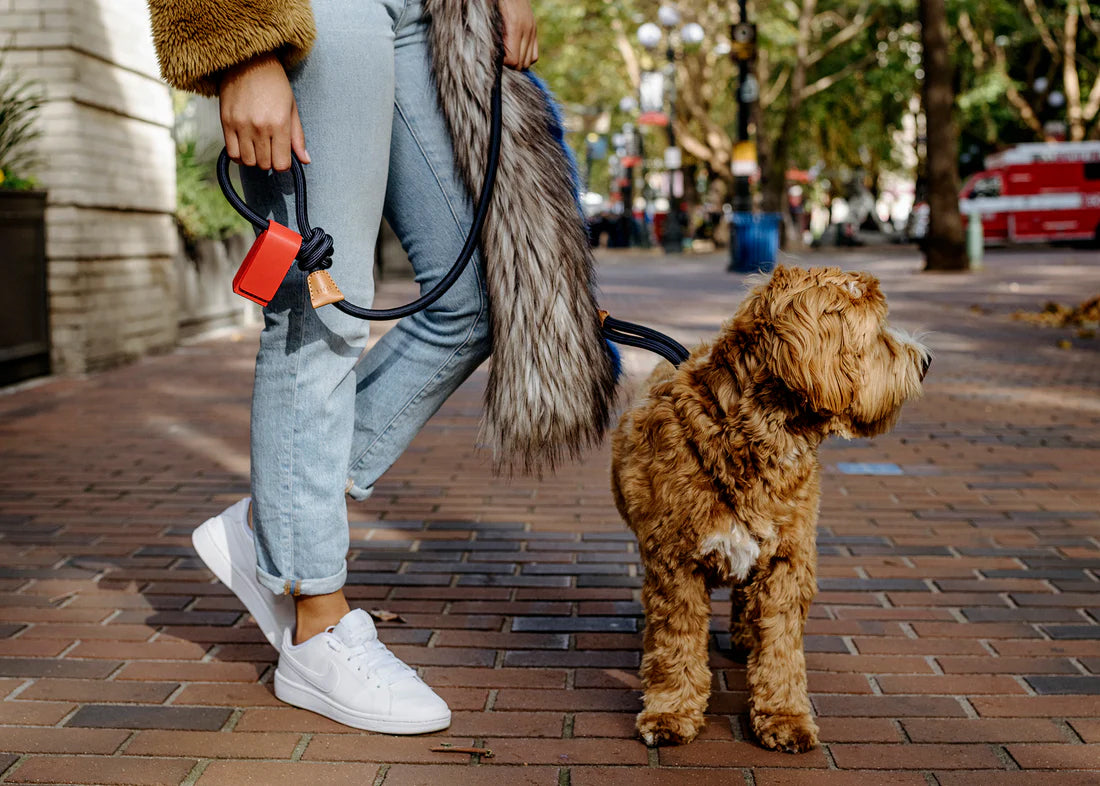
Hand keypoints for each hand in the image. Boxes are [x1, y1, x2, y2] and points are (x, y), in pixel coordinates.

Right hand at [218, 53, 309, 170]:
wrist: (249, 61)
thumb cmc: (275, 84)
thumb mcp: (292, 109)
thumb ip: (298, 137)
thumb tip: (305, 160)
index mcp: (279, 124)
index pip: (281, 164)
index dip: (283, 165)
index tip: (283, 157)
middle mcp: (260, 127)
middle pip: (264, 164)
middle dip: (269, 161)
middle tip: (270, 150)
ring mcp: (241, 125)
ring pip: (248, 162)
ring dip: (254, 159)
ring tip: (258, 148)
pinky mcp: (226, 122)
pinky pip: (232, 153)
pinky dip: (239, 156)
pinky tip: (245, 147)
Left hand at [500, 0, 537, 69]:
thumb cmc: (496, 4)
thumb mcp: (492, 20)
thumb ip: (495, 38)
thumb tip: (495, 58)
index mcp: (515, 27)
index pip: (513, 60)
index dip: (503, 64)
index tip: (495, 59)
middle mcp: (526, 30)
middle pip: (522, 64)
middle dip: (510, 65)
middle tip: (500, 59)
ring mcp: (532, 31)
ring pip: (529, 61)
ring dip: (518, 63)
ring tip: (507, 57)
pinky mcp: (534, 30)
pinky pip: (534, 55)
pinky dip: (526, 58)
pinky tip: (516, 53)